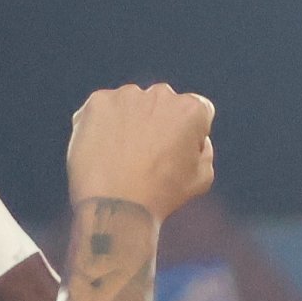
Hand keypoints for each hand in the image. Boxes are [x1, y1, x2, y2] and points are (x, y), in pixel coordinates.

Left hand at [66, 84, 216, 220]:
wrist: (116, 206)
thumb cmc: (162, 195)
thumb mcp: (202, 177)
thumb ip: (203, 149)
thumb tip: (193, 139)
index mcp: (191, 109)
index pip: (198, 110)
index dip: (190, 133)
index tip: (177, 153)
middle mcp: (161, 94)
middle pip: (163, 103)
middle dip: (158, 122)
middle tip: (148, 155)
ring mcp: (126, 96)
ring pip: (131, 104)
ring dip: (130, 121)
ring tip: (122, 156)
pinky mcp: (97, 102)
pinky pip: (103, 109)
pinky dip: (102, 125)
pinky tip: (103, 151)